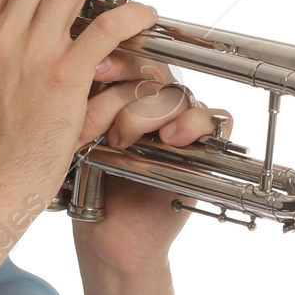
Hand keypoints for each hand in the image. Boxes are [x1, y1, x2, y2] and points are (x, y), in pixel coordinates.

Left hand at [72, 47, 232, 275]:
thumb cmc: (89, 189)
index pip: (129, 55)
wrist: (106, 238)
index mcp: (123, 94)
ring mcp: (178, 126)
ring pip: (178, 95)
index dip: (115, 57)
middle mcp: (154, 105)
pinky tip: (172, 138)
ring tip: (122, 141)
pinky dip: (196, 123)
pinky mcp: (202, 152)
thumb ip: (83, 100)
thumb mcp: (78, 138)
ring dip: (148, 113)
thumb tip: (77, 60)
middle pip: (154, 71)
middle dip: (123, 90)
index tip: (91, 68)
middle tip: (96, 120)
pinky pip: (217, 120)